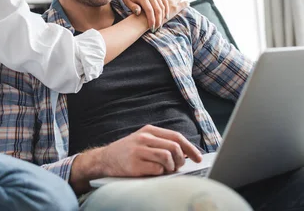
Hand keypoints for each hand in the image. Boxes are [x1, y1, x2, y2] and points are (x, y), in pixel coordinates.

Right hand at [69, 125, 202, 193]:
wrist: (105, 159)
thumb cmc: (128, 151)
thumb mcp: (143, 140)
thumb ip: (161, 143)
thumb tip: (186, 153)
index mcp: (149, 130)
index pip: (176, 137)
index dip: (190, 148)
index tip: (198, 157)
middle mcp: (144, 138)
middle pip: (174, 147)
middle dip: (181, 159)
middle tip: (179, 166)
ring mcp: (139, 151)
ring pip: (168, 157)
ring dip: (171, 167)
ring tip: (167, 170)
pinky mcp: (135, 164)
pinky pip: (157, 169)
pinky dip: (160, 173)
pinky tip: (155, 172)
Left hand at [118, 0, 185, 31]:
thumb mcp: (127, 2)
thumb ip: (133, 7)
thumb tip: (138, 12)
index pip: (149, 10)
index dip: (151, 20)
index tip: (152, 28)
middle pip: (157, 9)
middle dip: (158, 20)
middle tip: (157, 29)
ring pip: (162, 5)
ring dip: (163, 16)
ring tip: (160, 25)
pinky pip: (165, 1)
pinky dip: (167, 9)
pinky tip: (166, 17)